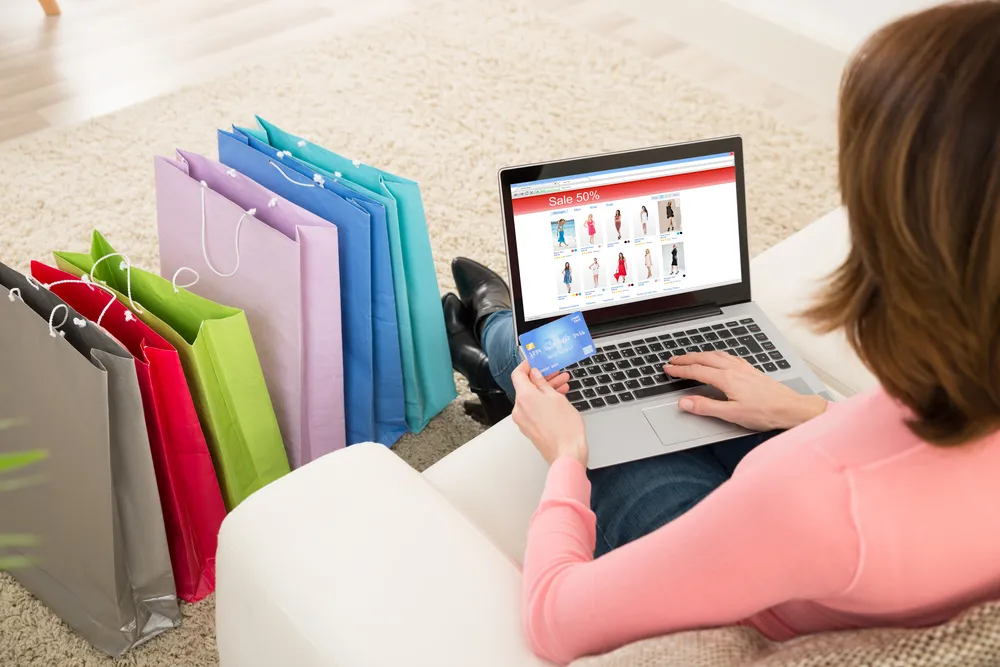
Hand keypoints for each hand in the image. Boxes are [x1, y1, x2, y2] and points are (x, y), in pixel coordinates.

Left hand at [511, 361, 587, 465]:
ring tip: (563, 385)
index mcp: (524, 397)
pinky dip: (543, 402)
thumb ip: (543, 384)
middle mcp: (519, 409)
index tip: (535, 362)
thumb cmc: (565, 429)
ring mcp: (523, 420)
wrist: (567, 453)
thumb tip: (536, 375)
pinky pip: (533, 409)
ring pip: (531, 398)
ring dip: (545, 390)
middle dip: (542, 378)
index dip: (526, 365)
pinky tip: (558, 398)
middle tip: (556, 373)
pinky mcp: (529, 428)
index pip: (518, 374)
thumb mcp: (556, 398)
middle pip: (526, 387)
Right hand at [664, 351, 826, 430]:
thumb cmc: (765, 412)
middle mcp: (734, 369)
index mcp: (726, 379)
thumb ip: (706, 407)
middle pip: (704, 359)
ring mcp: (743, 368)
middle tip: (673, 360)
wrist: (791, 408)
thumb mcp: (732, 414)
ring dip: (700, 354)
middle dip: (686, 358)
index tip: (668, 368)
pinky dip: (716, 355)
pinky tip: (718, 357)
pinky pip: (728, 356)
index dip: (680, 370)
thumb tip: (685, 402)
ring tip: (690, 356)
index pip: (696, 371)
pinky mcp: (751, 370)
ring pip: (716, 355)